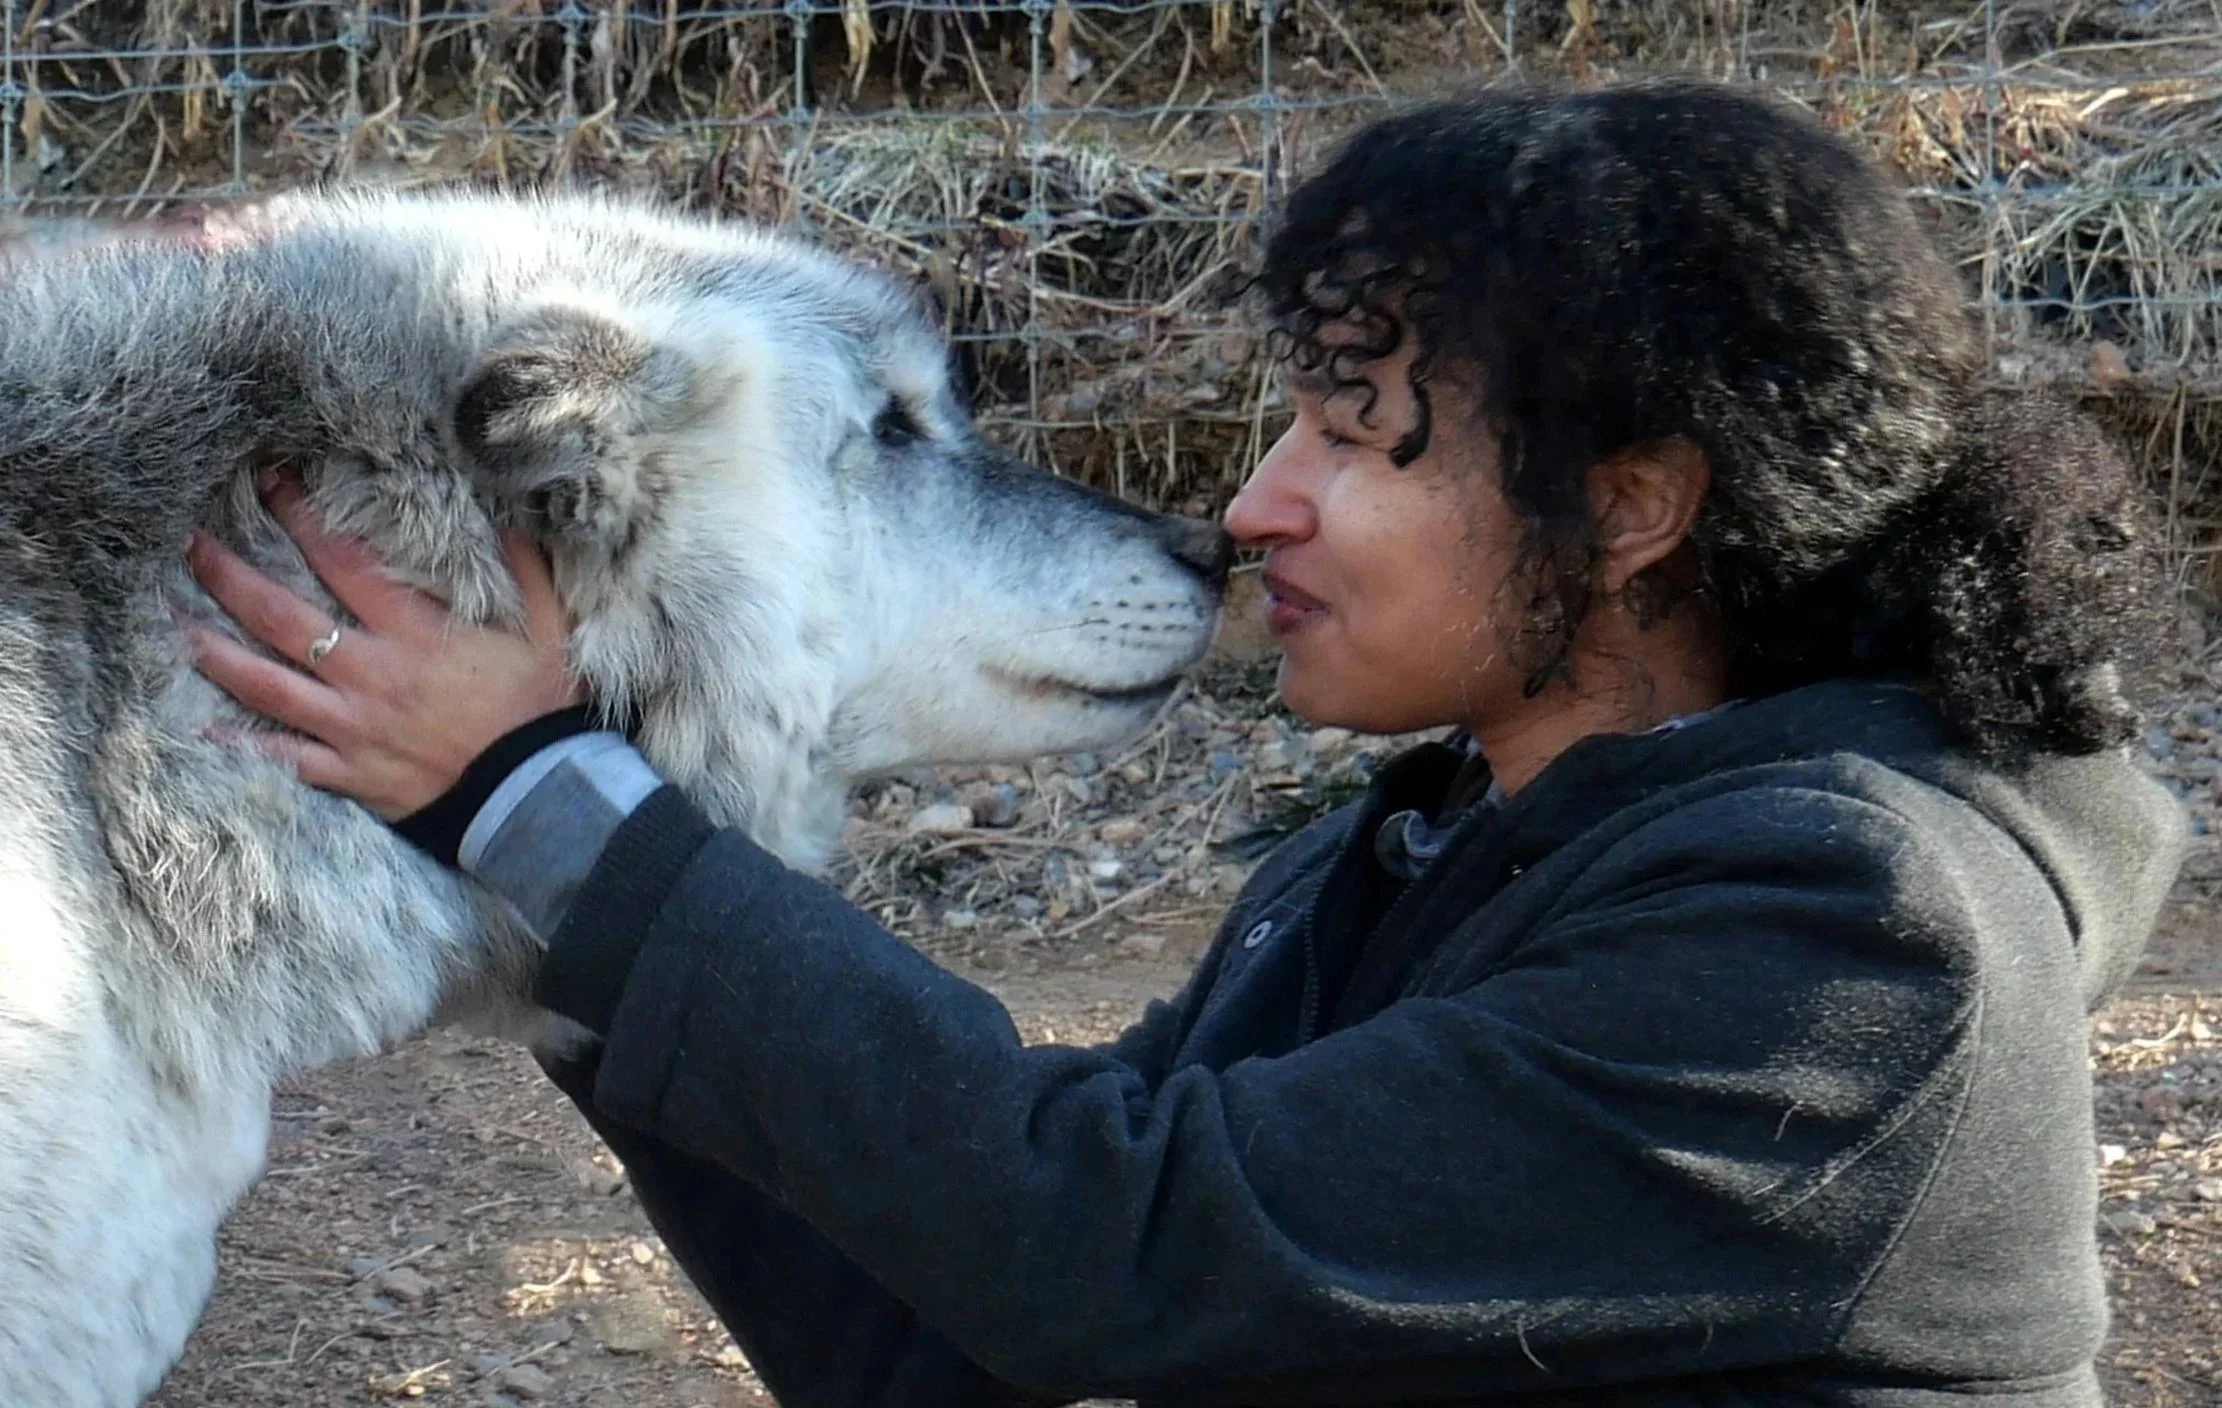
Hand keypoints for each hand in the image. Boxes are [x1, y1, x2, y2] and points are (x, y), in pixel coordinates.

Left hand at [183, 477, 585, 820]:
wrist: (536, 796)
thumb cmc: (541, 710)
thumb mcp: (549, 630)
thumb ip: (525, 571)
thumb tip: (506, 520)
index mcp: (414, 634)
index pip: (343, 563)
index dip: (303, 518)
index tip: (273, 485)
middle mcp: (370, 675)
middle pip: (281, 617)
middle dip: (231, 575)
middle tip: (192, 543)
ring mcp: (352, 727)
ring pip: (265, 684)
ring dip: (215, 649)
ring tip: (176, 620)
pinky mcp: (350, 772)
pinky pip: (285, 757)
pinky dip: (244, 743)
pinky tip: (207, 726)